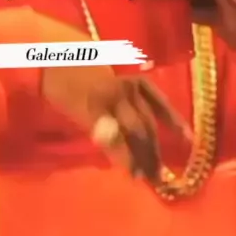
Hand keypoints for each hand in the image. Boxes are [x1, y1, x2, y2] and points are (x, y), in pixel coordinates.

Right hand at [28, 14, 189, 179]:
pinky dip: (124, 157)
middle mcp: (125, 89)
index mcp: (129, 79)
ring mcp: (110, 101)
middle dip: (155, 150)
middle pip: (148, 124)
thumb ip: (119, 95)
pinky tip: (129, 171)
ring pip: (137, 133)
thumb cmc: (71, 66)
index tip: (189, 139)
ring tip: (145, 177)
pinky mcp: (93, 112)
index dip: (174, 122)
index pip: (158, 102)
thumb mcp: (103, 75)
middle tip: (159, 174)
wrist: (46, 58)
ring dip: (143, 158)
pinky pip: (114, 139)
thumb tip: (135, 121)